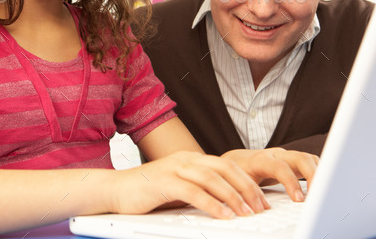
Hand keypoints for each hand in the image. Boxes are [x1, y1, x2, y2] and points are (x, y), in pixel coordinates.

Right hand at [110, 151, 268, 218]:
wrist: (114, 190)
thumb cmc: (146, 192)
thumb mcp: (178, 188)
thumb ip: (198, 191)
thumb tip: (226, 206)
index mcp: (191, 159)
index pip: (227, 165)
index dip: (247, 182)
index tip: (261, 200)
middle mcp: (185, 159)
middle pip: (225, 168)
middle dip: (247, 188)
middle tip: (261, 207)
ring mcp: (173, 168)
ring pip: (212, 179)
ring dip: (233, 197)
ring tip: (248, 213)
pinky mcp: (163, 182)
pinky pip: (193, 192)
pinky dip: (212, 204)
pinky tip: (223, 216)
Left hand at [221, 147, 318, 201]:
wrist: (234, 161)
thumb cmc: (235, 173)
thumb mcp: (237, 183)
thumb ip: (248, 193)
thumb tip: (259, 209)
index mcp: (260, 159)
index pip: (279, 167)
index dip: (291, 182)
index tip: (299, 200)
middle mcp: (275, 154)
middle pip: (300, 158)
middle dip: (313, 175)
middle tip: (319, 195)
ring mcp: (285, 156)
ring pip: (308, 159)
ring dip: (319, 174)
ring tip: (324, 194)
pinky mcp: (292, 162)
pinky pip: (310, 163)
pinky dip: (319, 173)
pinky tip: (322, 188)